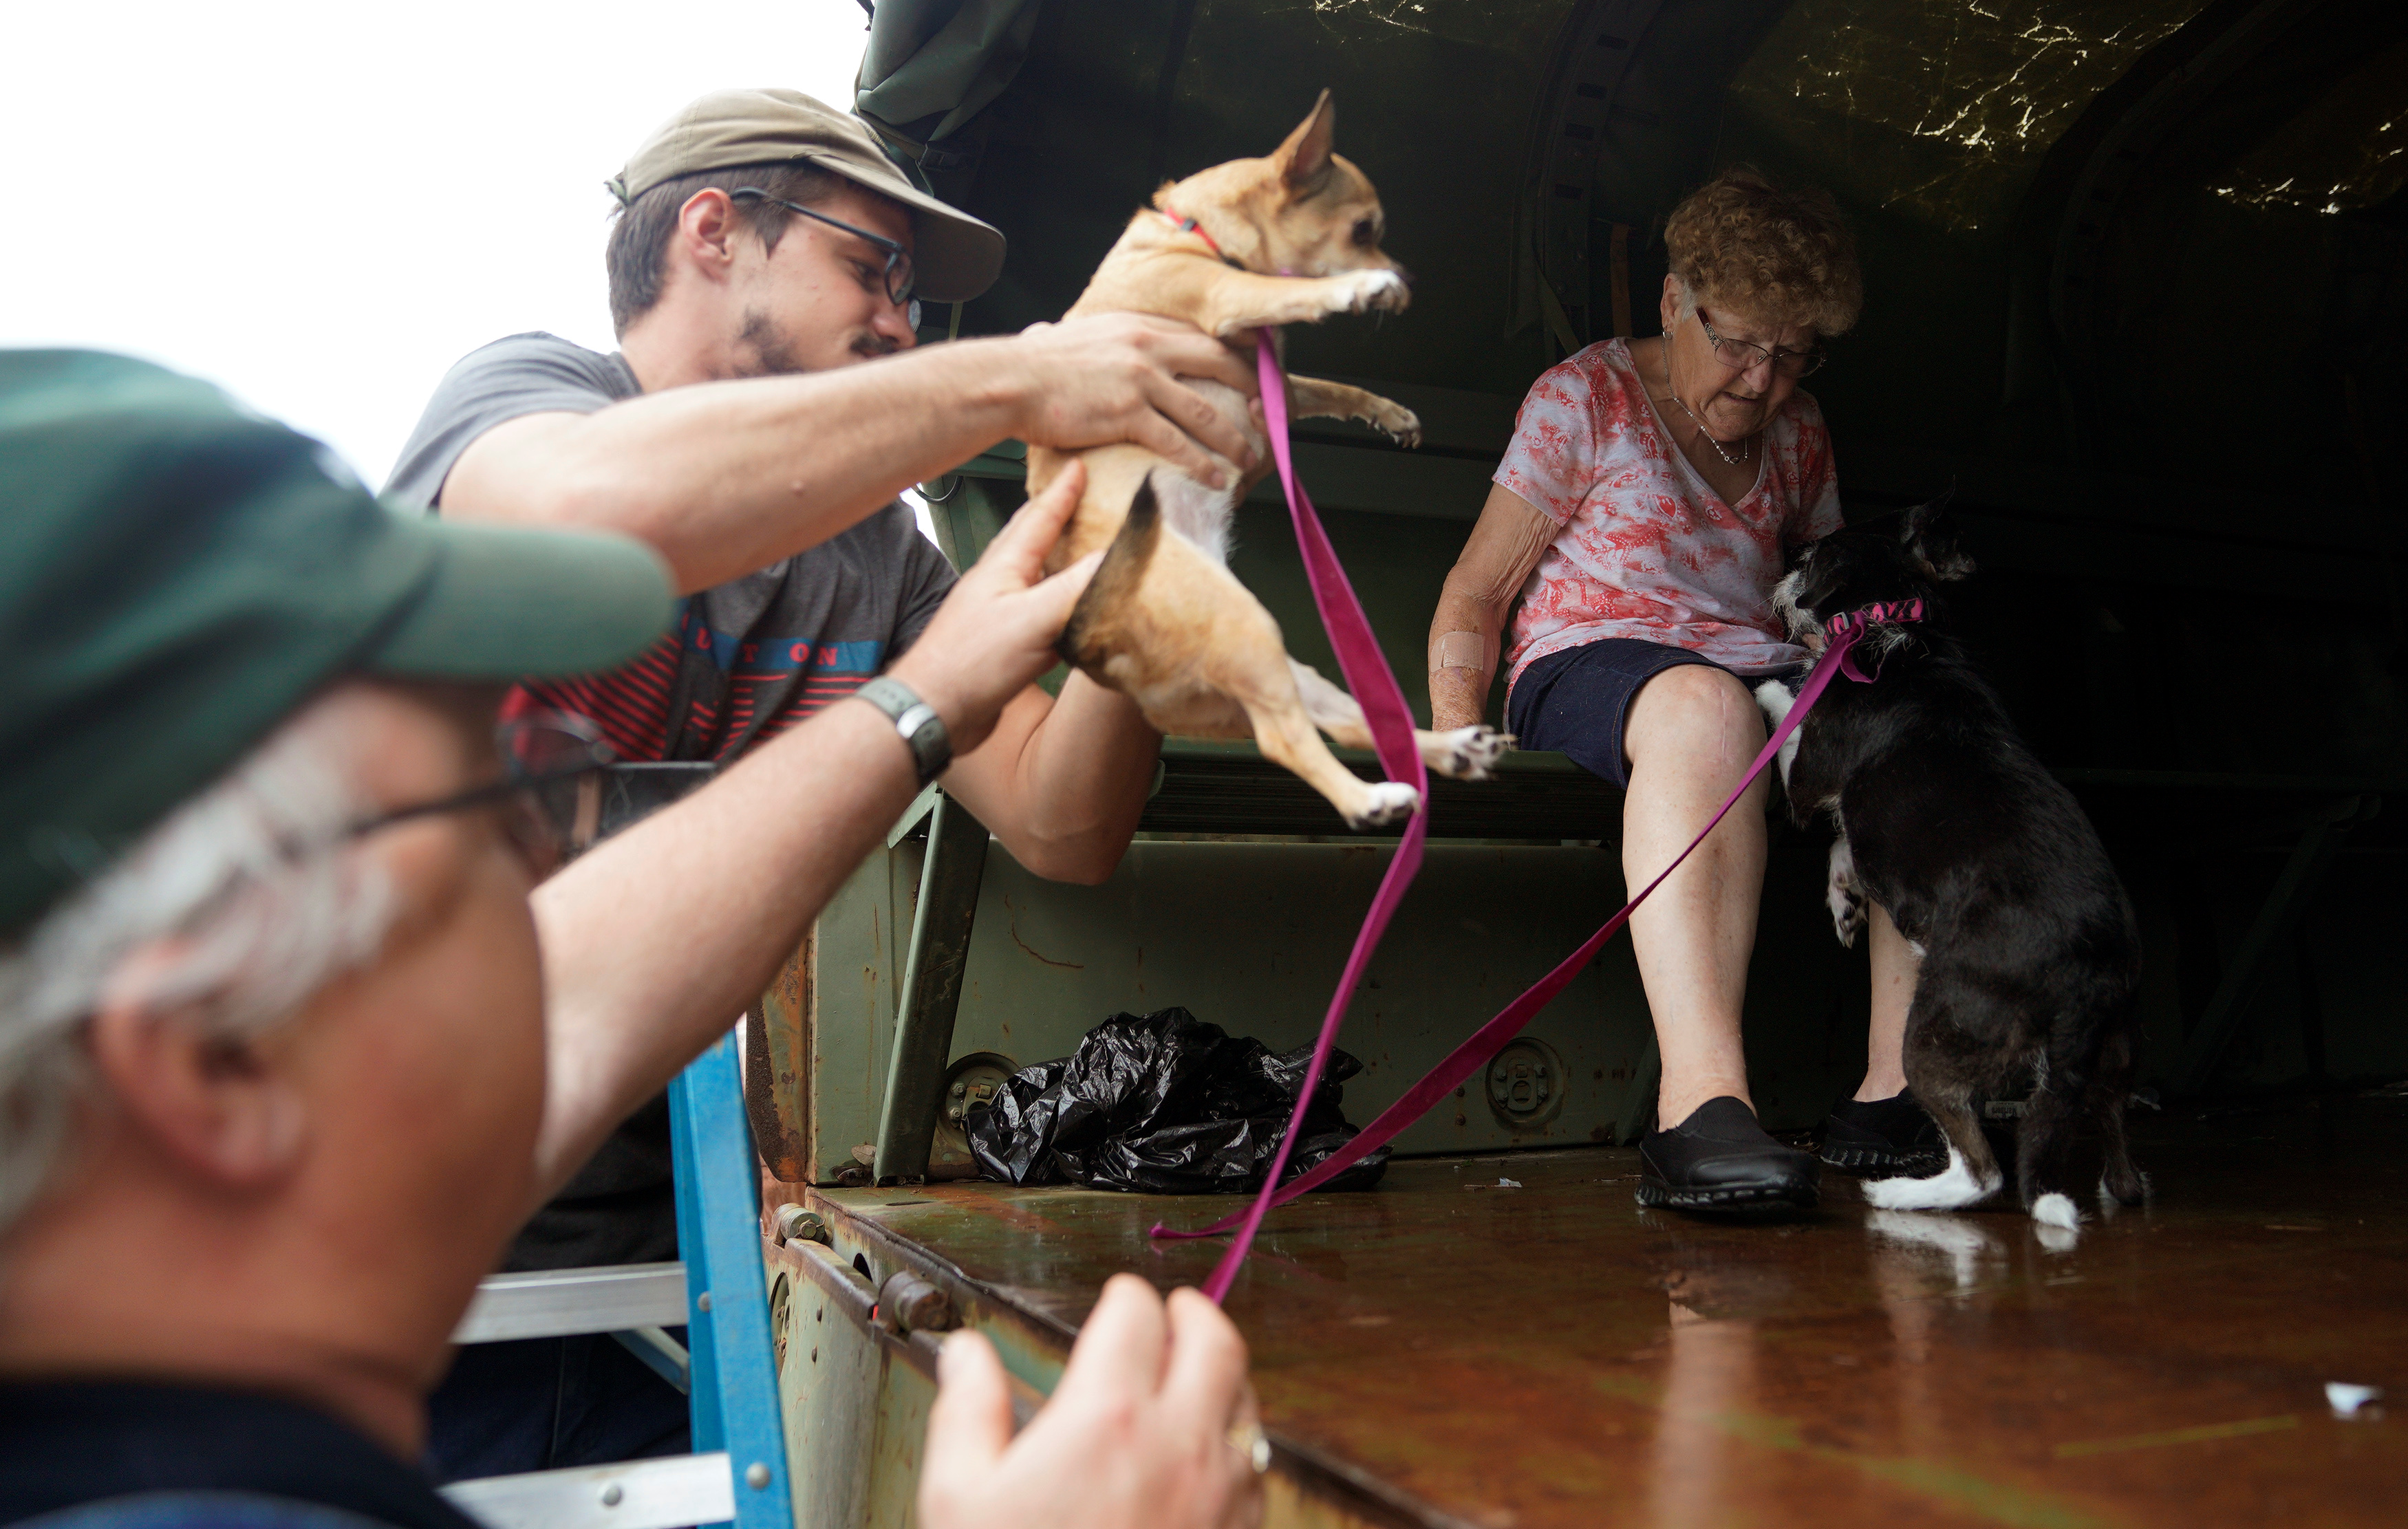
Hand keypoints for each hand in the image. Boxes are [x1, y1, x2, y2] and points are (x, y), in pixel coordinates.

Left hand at [888, 461, 1100, 756]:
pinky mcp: (1006, 646)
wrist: (934, 712)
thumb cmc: (972, 662)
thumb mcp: (1032, 618)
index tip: (1079, 464)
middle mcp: (1000, 584)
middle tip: (1083, 496)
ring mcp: (1001, 614)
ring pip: (1039, 576)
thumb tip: (1117, 557)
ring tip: (1090, 549)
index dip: (1062, 491)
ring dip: (1063, 560)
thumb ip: (1075, 586)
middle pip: (1033, 539)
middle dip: (1057, 514)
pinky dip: (1065, 605)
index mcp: (1004, 566)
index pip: (1039, 517)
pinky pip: (1043, 613)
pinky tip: (1078, 613)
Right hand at [920, 1275, 1263, 1528]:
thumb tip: (965, 1356)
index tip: (1116, 1301)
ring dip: (1223, 1375)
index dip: (1123, 1298)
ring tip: (1195, 1375)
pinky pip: (1255, 1468)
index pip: (1136, 1314)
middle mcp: (1180, 1445)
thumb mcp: (959, 1499)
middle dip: (1193, 1315)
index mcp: (1109, 1417)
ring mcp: (1221, 1496)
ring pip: (1247, 1402)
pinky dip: (1237, 1442)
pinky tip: (1207, 1456)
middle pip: (1216, 1341)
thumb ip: (968, 1411)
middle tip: (1176, 1311)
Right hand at [1007, 314, 1258, 488]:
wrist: (1008, 382)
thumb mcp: (1070, 336)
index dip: (1232, 354)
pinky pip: (1178, 442)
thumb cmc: (1032, 365)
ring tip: (1248, 458)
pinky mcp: (1128, 413)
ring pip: (1205, 410)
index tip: (1250, 372)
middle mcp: (1146, 346)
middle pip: (1217, 362)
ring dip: (1233, 438)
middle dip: (1250, 388)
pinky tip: (1216, 479)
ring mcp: (1140, 379)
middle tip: (1265, 412)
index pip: (1199, 335)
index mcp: (1137, 325)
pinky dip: (1202, 463)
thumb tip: (1055, 332)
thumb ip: (1088, 340)